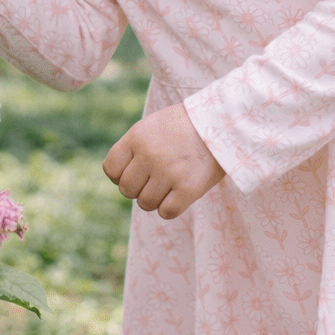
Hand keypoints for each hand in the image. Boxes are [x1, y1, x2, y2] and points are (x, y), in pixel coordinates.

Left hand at [103, 103, 224, 218]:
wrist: (223, 121)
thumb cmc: (185, 124)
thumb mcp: (153, 125)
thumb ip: (135, 148)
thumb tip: (120, 178)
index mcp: (138, 137)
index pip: (111, 169)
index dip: (120, 175)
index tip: (135, 172)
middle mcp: (149, 155)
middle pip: (126, 190)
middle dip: (138, 188)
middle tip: (155, 179)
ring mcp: (169, 173)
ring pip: (145, 203)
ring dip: (155, 199)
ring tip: (170, 184)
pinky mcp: (188, 189)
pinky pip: (166, 212)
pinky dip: (171, 208)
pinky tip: (180, 195)